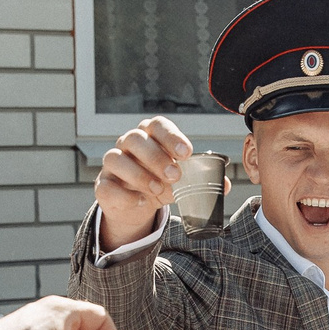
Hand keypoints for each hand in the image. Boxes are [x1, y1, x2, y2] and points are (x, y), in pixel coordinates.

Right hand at [94, 116, 189, 251]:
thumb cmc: (161, 181)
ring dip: (140, 174)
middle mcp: (128, 144)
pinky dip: (125, 194)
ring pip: (116, 158)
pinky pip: (107, 186)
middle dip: (156, 156)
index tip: (187, 153)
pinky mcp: (103, 185)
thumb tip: (225, 184)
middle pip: (135, 139)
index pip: (157, 125)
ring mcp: (112, 164)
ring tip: (159, 190)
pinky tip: (142, 201)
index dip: (171, 136)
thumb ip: (202, 178)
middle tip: (174, 175)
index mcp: (150, 135)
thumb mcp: (182, 179)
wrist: (137, 204)